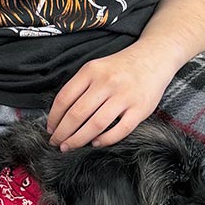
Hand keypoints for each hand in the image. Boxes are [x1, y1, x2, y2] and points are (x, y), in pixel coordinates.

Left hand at [46, 44, 174, 150]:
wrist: (154, 58)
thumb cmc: (121, 67)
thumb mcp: (96, 68)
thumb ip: (80, 86)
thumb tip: (60, 115)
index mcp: (91, 71)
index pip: (64, 98)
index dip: (54, 118)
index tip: (50, 129)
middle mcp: (107, 82)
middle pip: (77, 114)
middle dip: (63, 133)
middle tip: (56, 143)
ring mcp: (124, 96)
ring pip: (95, 124)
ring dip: (78, 140)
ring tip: (70, 147)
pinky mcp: (140, 109)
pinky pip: (120, 130)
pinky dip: (104, 140)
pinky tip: (95, 143)